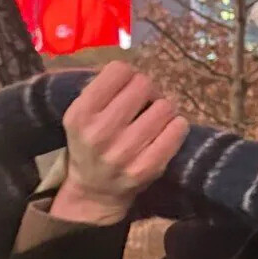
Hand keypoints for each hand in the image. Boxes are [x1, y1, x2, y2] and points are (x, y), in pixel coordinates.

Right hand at [50, 62, 189, 225]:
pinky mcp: (148, 167)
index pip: (119, 70)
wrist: (94, 190)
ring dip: (163, 108)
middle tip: (144, 102)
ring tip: (155, 118)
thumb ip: (101, 87)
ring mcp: (125, 152)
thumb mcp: (81, 114)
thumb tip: (133, 68)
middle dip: (147, 89)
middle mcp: (100, 132)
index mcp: (80, 114)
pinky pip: (177, 129)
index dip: (127, 75)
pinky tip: (167, 130)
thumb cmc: (91, 142)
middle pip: (144, 84)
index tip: (127, 87)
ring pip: (165, 106)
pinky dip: (177, 125)